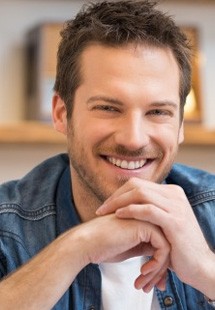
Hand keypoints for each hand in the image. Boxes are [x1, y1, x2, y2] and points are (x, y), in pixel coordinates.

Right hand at [79, 213, 169, 290]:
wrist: (85, 243)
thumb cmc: (102, 247)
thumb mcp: (129, 249)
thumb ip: (146, 251)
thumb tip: (163, 270)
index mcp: (143, 223)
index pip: (161, 246)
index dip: (158, 267)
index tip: (151, 284)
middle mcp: (147, 220)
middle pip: (165, 248)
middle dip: (159, 272)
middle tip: (148, 287)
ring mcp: (147, 221)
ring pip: (167, 249)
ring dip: (156, 272)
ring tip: (143, 284)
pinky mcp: (146, 226)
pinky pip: (163, 248)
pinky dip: (157, 264)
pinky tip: (143, 272)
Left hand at [96, 177, 214, 293]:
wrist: (199, 265)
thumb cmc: (177, 246)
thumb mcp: (165, 222)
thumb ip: (152, 210)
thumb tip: (129, 205)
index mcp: (171, 192)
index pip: (139, 184)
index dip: (120, 193)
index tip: (106, 205)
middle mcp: (174, 194)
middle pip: (137, 186)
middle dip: (116, 196)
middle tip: (101, 209)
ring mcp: (176, 206)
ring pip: (140, 194)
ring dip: (118, 202)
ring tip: (105, 212)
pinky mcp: (174, 221)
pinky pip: (147, 210)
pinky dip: (130, 210)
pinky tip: (118, 215)